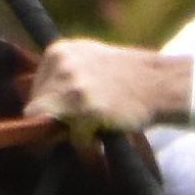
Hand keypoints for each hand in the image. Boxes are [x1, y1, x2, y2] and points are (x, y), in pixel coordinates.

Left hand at [26, 38, 194, 136]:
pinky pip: (74, 138)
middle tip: (80, 124)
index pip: (32, 91)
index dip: (45, 110)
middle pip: (35, 109)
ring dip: (69, 133)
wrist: (161, 83)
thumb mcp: (87, 60)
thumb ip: (61, 75)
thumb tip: (34, 104)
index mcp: (58, 51)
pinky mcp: (86, 110)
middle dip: (54, 122)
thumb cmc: (125, 77)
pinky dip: (87, 142)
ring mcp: (73, 87)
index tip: (60, 119)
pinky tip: (103, 131)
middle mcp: (61, 66)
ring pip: (49, 126)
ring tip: (93, 126)